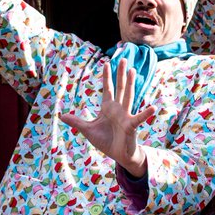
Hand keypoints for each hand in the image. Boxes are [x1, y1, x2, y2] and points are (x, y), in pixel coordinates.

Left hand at [61, 60, 153, 177]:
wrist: (118, 155)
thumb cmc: (106, 141)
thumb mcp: (88, 130)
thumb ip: (77, 122)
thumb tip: (61, 115)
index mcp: (108, 108)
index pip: (107, 89)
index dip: (107, 76)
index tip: (106, 62)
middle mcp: (118, 109)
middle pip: (120, 88)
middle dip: (120, 74)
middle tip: (123, 59)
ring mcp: (125, 116)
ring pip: (128, 96)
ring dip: (130, 84)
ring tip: (133, 71)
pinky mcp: (131, 126)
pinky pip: (139, 118)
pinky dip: (145, 114)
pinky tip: (152, 108)